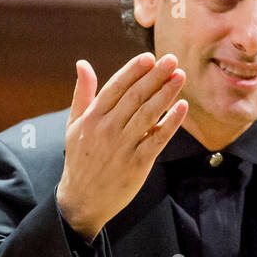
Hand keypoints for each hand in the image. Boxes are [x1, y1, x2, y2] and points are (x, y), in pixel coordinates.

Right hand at [56, 53, 188, 240]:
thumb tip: (82, 63)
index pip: (116, 86)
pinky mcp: (138, 163)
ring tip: (180, 76)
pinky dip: (171, 122)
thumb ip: (83, 93)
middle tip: (172, 59)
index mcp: (92, 117)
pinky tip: (182, 107)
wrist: (83, 199)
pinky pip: (158, 138)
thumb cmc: (80, 157)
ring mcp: (123, 146)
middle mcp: (107, 129)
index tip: (150, 56)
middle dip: (155, 76)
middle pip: (136, 96)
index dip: (134, 70)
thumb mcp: (74, 124)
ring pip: (149, 114)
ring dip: (167, 93)